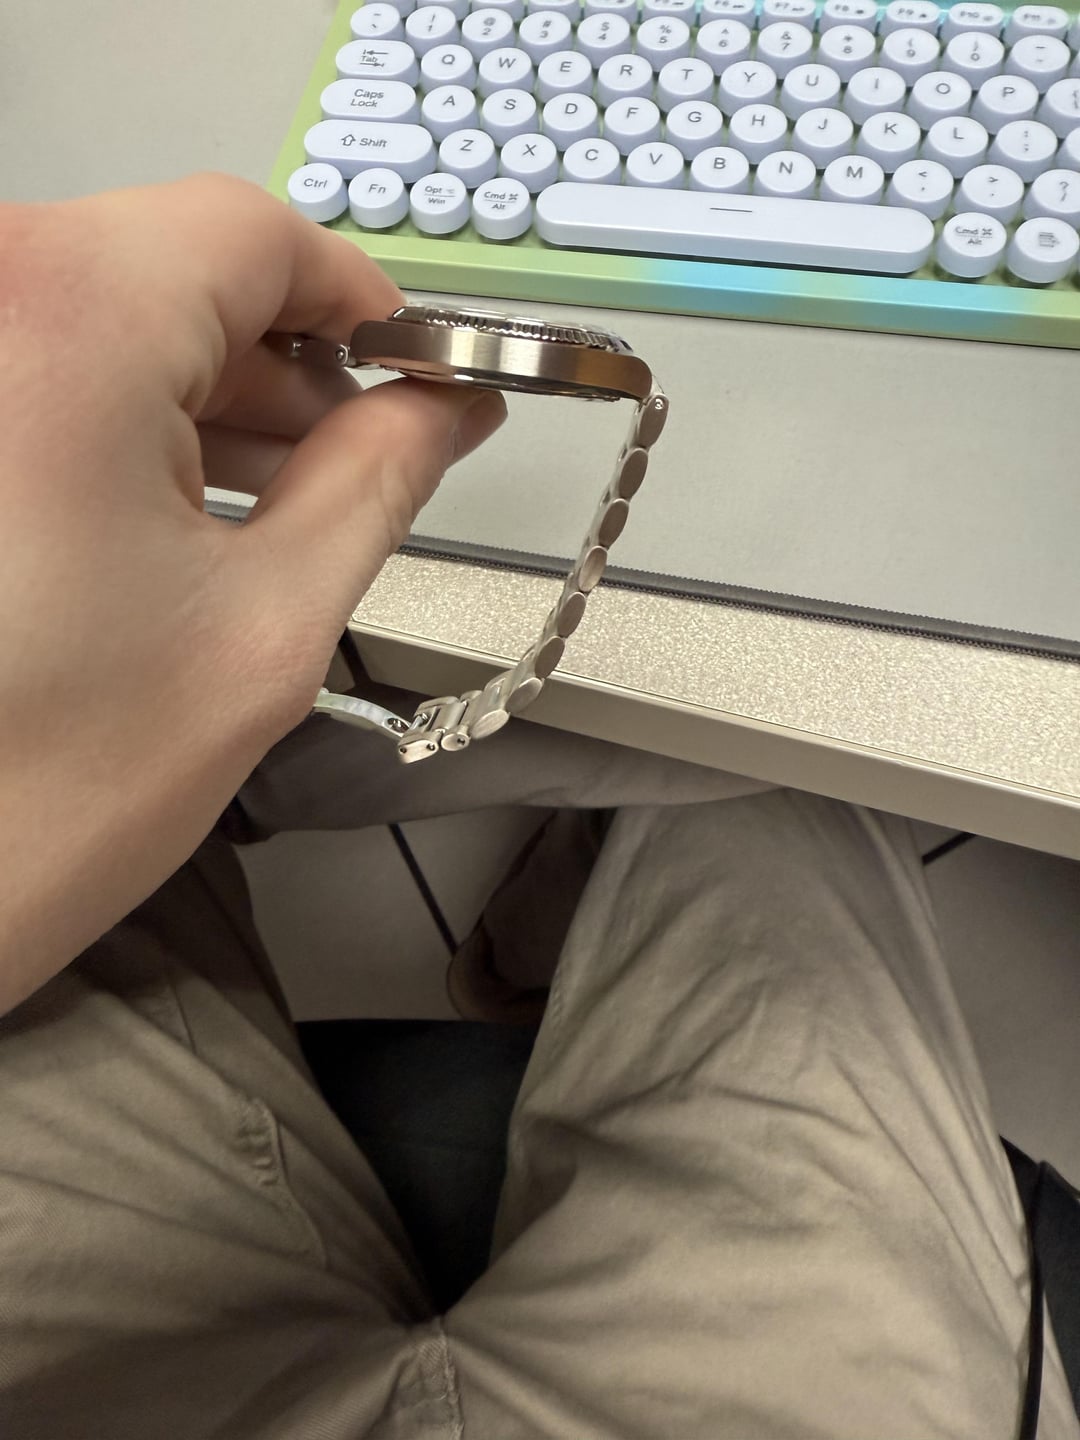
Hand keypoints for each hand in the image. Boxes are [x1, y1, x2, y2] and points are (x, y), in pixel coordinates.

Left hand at [0, 174, 504, 1012]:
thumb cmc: (51, 788)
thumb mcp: (269, 625)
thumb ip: (380, 481)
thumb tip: (445, 406)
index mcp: (63, 320)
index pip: (251, 231)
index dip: (355, 300)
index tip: (413, 375)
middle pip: (174, 266)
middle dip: (283, 360)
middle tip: (365, 457)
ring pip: (106, 312)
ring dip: (205, 393)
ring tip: (279, 502)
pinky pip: (42, 364)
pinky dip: (124, 415)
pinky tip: (181, 504)